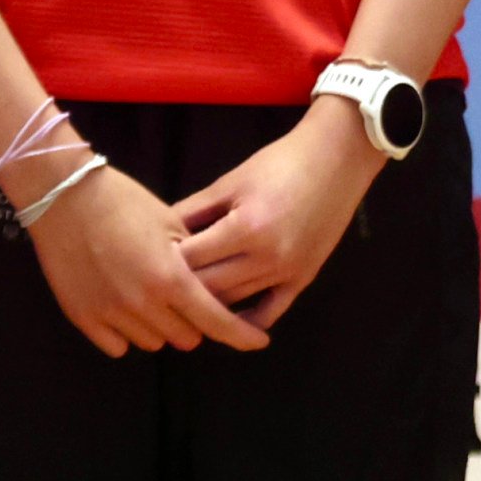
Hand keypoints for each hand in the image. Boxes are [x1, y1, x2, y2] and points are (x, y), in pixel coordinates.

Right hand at [7, 156, 264, 357]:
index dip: (242, 336)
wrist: (63, 195)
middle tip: (183, 298)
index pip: (217, 321)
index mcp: (171, 278)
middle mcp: (143, 303)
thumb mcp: (169, 223)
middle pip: (186, 337)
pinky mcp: (83, 317)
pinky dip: (125, 333)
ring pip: (152, 342)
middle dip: (193, 322)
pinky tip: (121, 308)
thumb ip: (195, 260)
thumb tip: (209, 288)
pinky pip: (116, 345)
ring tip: (148, 298)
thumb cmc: (121, 201)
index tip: (259, 342)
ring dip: (159, 327)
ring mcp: (110, 314)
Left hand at [172, 100, 388, 333]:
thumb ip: (193, 210)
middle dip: (178, 287)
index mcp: (245, 228)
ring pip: (234, 302)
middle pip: (208, 287)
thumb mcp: (230, 181)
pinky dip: (245, 320)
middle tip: (155, 287)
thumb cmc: (278, 164)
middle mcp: (267, 257)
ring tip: (179, 301)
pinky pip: (270, 311)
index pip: (191, 259)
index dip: (164, 261)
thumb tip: (157, 231)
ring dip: (206, 303)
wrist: (335, 160)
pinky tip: (224, 320)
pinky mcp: (303, 279)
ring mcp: (288, 272)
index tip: (145, 262)